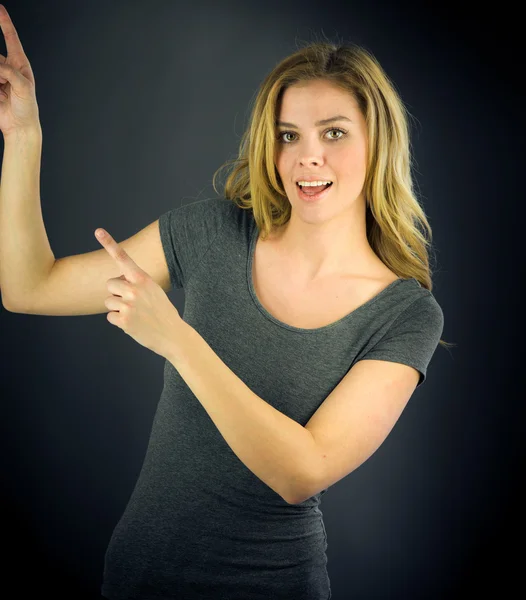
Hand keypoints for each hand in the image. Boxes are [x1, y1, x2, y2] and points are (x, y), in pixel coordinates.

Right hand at [0, 4, 40, 137]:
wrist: (19, 126)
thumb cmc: (27, 108)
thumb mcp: (24, 88)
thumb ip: (11, 73)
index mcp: (20, 65)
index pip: (11, 39)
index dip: (4, 23)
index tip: (0, 9)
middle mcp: (7, 68)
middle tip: (3, 83)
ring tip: (2, 91)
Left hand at [95, 227, 183, 358]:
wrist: (173, 335)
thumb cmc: (162, 312)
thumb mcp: (154, 291)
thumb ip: (136, 284)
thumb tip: (116, 283)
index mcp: (143, 279)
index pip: (123, 258)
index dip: (109, 243)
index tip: (98, 231)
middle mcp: (135, 289)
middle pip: (109, 284)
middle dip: (117, 293)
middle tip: (133, 303)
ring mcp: (129, 305)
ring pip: (108, 301)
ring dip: (117, 308)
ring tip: (135, 314)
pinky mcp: (124, 320)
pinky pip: (110, 316)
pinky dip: (118, 321)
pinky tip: (133, 324)